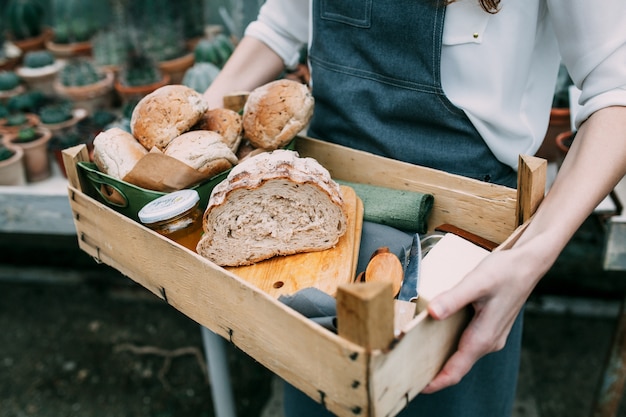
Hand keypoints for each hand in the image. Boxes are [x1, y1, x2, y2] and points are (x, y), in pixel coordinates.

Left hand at [420, 247, 536, 392]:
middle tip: (407, 372)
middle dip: (434, 372)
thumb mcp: (476, 282)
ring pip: (463, 355)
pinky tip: (436, 337)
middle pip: (457, 366)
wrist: (529, 263)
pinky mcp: (490, 326)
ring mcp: (491, 335)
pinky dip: (450, 346)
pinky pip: (467, 344)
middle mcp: (488, 341)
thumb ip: (453, 299)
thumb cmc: (506, 272)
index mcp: (483, 337)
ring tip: (416, 356)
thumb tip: (432, 312)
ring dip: (442, 359)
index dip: (436, 382)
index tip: (415, 387)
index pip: (456, 370)